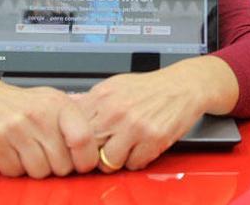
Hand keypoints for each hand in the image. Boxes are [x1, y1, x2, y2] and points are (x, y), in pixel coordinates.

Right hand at [0, 68, 99, 177]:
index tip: (83, 163)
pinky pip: (14, 172)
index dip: (86, 159)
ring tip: (29, 152)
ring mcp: (15, 129)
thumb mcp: (52, 101)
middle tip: (49, 156)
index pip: (83, 139)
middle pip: (62, 164)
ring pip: (39, 172)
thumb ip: (75, 120)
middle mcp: (38, 115)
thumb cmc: (20, 103)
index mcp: (57, 104)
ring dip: (35, 169)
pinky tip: (13, 152)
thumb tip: (101, 144)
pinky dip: (14, 168)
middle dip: (58, 166)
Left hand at [75, 56, 238, 171]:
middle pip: (89, 148)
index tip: (83, 144)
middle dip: (95, 153)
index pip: (74, 128)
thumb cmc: (150, 87)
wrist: (183, 86)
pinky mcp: (153, 139)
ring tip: (124, 148)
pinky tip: (141, 147)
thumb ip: (91, 100)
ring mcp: (135, 126)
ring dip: (116, 160)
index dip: (78, 140)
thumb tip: (66, 107)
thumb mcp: (115, 85)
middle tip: (104, 149)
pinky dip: (137, 160)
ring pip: (109, 162)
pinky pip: (134, 164)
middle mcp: (116, 111)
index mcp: (102, 96)